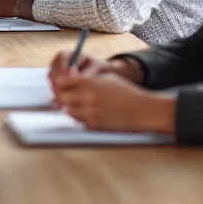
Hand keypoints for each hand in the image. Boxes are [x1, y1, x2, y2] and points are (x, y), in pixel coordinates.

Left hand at [53, 73, 175, 134]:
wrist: (143, 110)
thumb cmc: (125, 92)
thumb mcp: (106, 79)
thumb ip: (86, 80)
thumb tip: (67, 81)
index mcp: (90, 82)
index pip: (62, 82)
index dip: (60, 85)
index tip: (61, 87)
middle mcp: (87, 96)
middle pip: (62, 97)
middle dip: (62, 97)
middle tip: (65, 98)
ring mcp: (90, 111)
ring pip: (68, 111)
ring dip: (71, 108)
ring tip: (79, 106)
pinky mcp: (94, 124)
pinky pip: (79, 121)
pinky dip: (81, 118)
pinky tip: (89, 114)